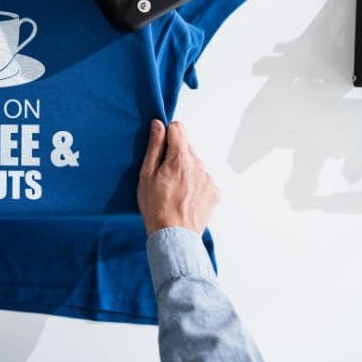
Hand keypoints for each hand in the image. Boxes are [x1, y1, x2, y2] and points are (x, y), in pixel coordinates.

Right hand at [137, 119, 219, 235]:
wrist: (174, 236)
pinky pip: (203, 178)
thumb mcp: (146, 175)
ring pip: (195, 163)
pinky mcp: (215, 192)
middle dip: (175, 154)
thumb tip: (158, 125)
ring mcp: (209, 179)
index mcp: (180, 158)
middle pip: (186, 147)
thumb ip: (154, 146)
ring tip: (174, 189)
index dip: (167, 134)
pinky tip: (185, 197)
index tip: (160, 147)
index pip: (178, 128)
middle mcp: (199, 165)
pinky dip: (195, 183)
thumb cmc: (156, 207)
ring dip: (185, 169)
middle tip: (164, 175)